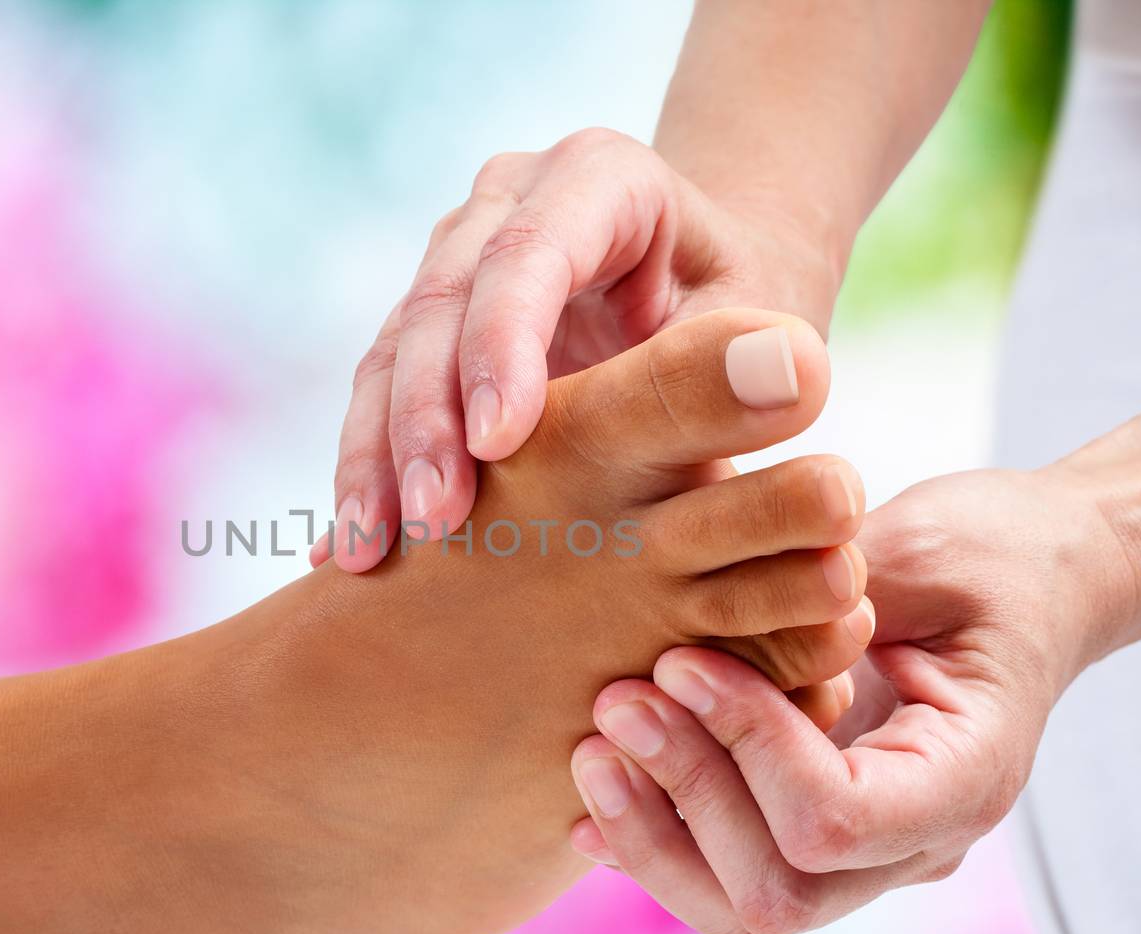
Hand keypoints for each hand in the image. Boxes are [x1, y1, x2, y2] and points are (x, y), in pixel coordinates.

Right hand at [312, 127, 840, 571]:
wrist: (712, 311)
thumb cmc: (751, 324)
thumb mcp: (766, 334)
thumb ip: (751, 360)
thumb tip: (790, 374)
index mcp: (599, 177)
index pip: (530, 250)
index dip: (502, 343)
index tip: (498, 445)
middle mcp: (509, 202)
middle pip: (442, 299)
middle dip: (425, 414)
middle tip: (430, 519)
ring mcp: (457, 256)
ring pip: (394, 348)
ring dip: (377, 451)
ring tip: (364, 549)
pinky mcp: (428, 321)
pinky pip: (382, 391)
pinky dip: (369, 466)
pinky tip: (351, 544)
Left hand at [566, 466, 1134, 933]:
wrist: (1026, 579)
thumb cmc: (986, 551)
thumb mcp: (922, 550)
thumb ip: (824, 594)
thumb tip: (710, 613)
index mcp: (966, 777)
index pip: (836, 823)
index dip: (744, 747)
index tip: (682, 659)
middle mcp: (917, 842)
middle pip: (778, 893)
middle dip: (682, 796)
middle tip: (616, 701)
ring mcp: (866, 857)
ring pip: (740, 910)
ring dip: (651, 831)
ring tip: (593, 740)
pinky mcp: (813, 837)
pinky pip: (725, 878)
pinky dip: (650, 840)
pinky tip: (594, 788)